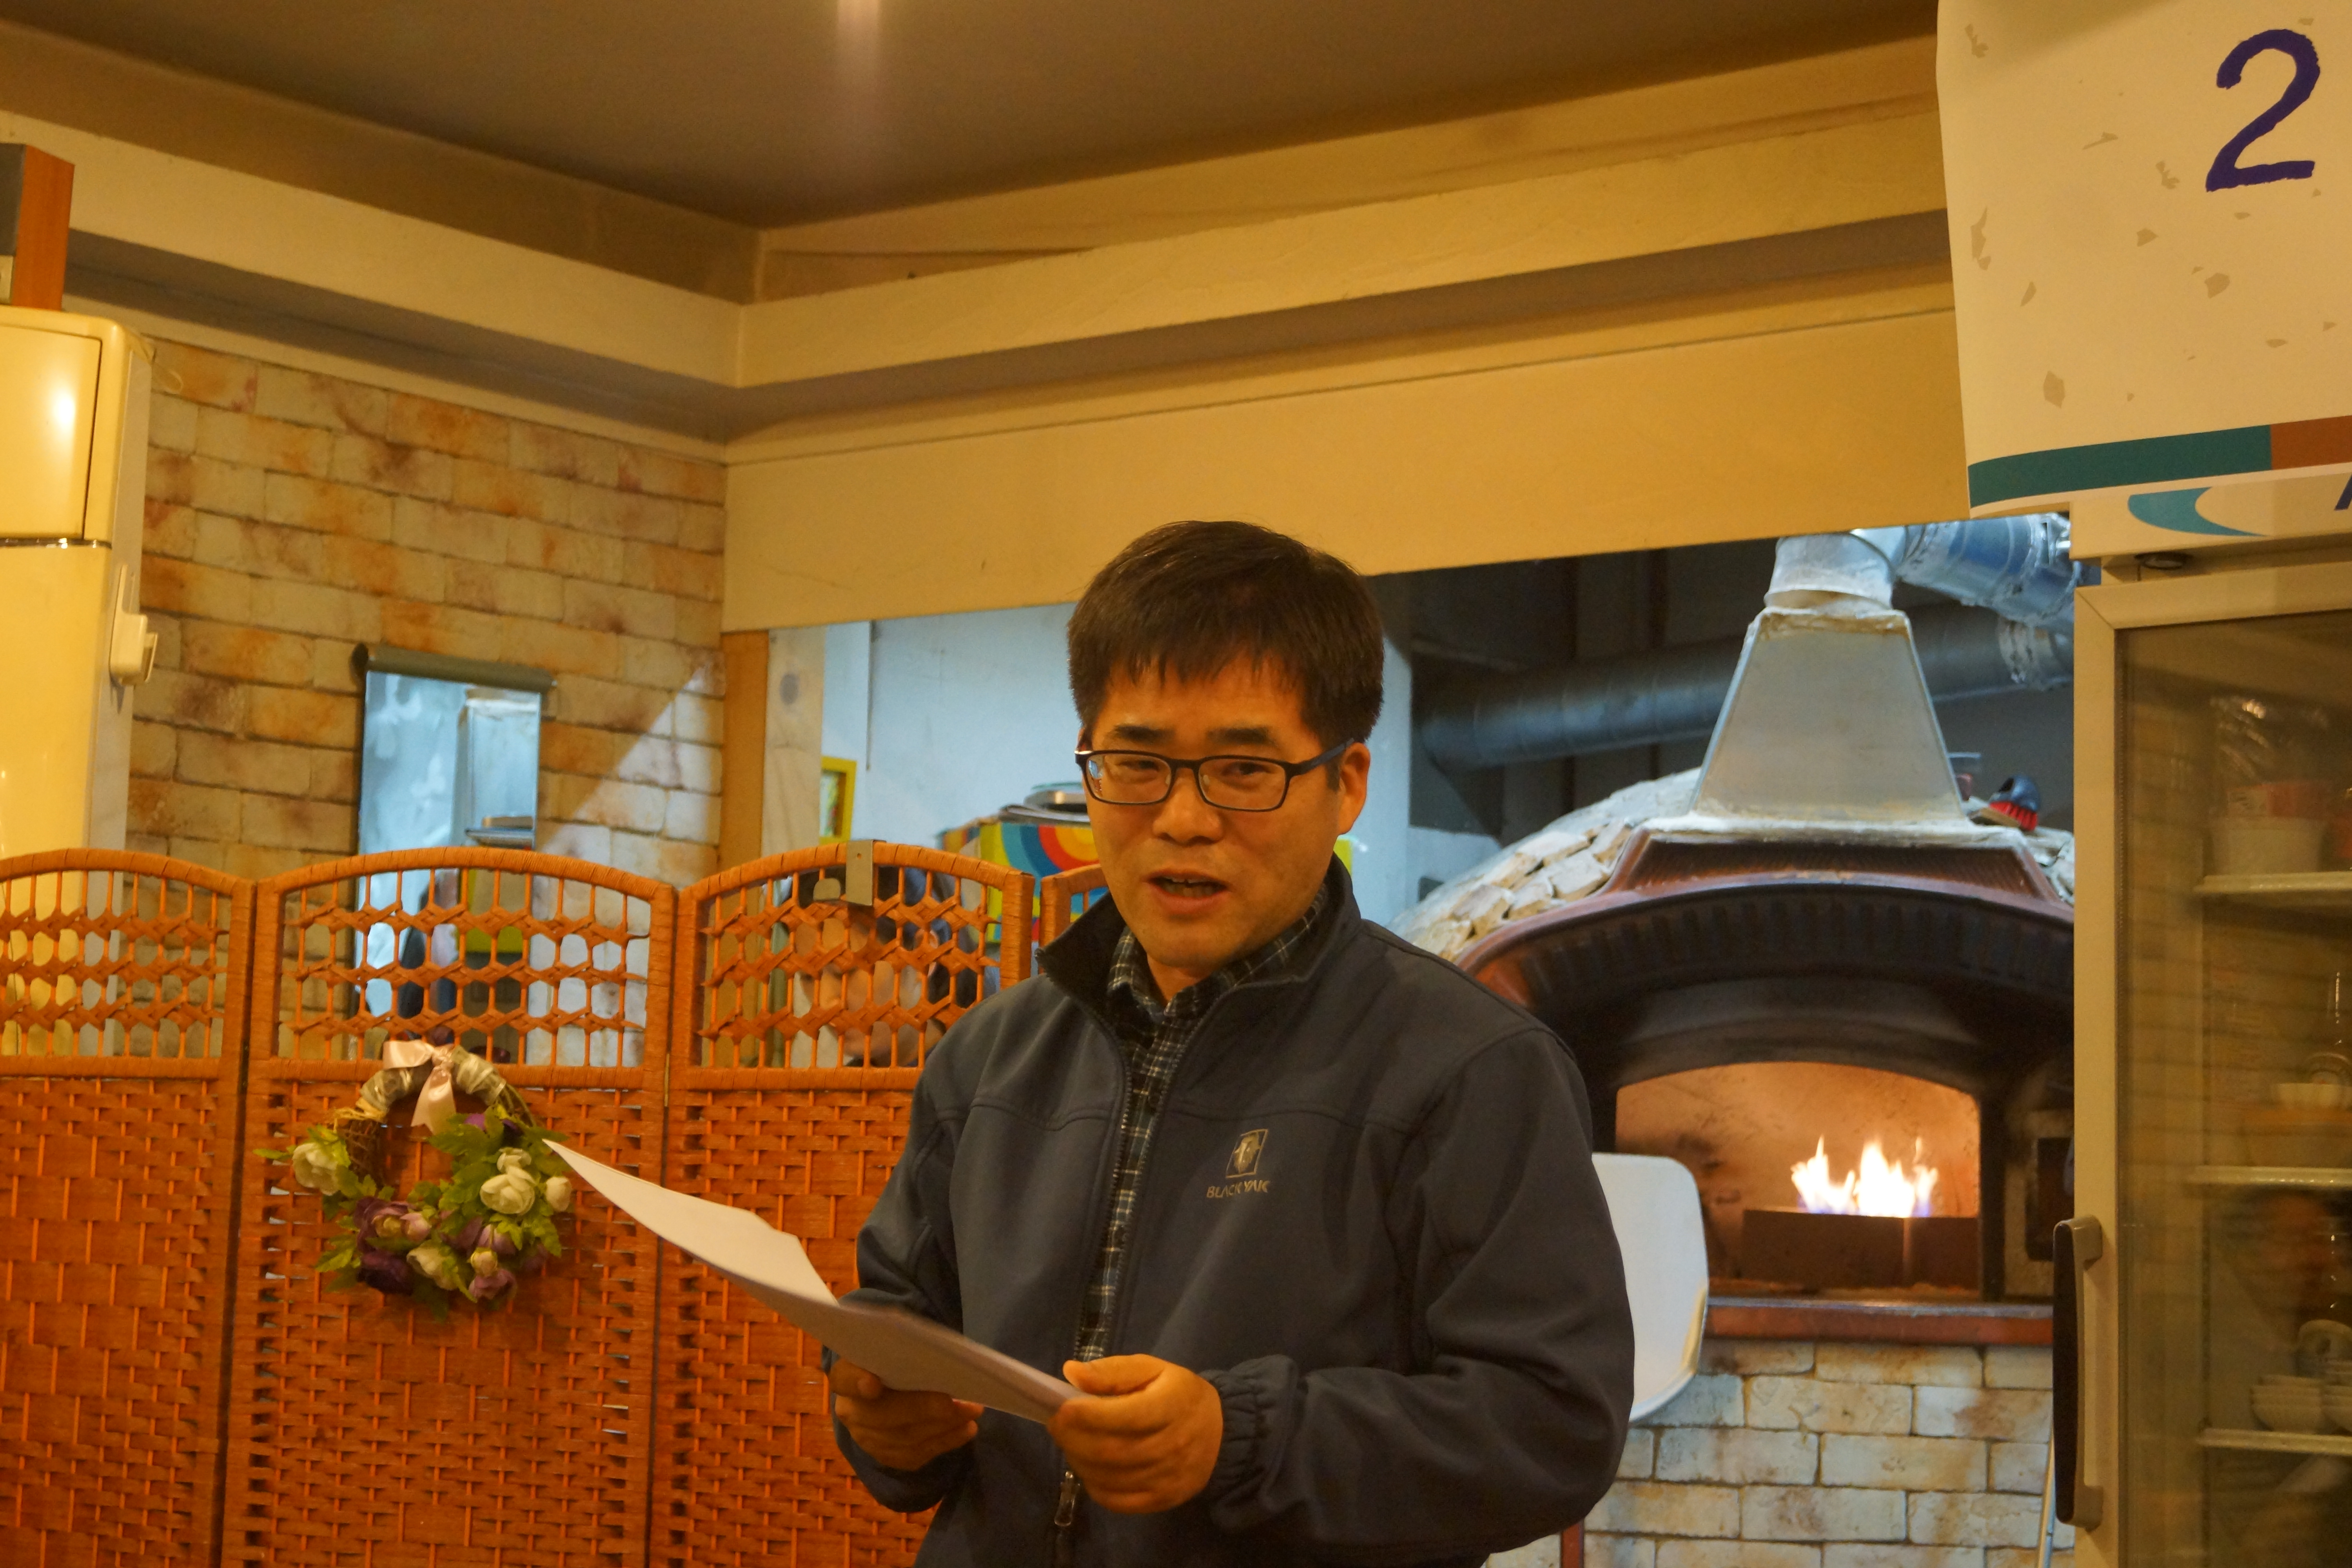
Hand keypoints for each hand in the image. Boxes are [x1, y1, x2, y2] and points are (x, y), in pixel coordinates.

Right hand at [828, 1357, 980, 1471]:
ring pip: (904, 1438)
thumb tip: (937, 1355)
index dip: (856, 1381)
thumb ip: (906, 1351)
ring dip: (943, 1426)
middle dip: (925, 1409)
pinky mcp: (886, 1457)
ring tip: (973, 1412)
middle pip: (883, 1415)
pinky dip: (944, 1442)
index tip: (873, 1384)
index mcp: (845, 1377)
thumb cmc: (897, 1363)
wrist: (890, 1393)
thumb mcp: (896, 1350)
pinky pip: (915, 1455)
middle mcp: (850, 1412)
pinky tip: (966, 1430)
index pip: (843, 1378)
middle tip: (959, 1401)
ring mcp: (866, 1439)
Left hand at [1048, 1355, 1222, 1513]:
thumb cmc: (1178, 1394)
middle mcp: (1173, 1446)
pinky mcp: (1162, 1500)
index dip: (1086, 1415)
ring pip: (1109, 1477)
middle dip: (1073, 1439)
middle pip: (1111, 1451)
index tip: (1061, 1408)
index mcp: (1172, 1406)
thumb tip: (1072, 1373)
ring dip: (1079, 1460)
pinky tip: (1089, 1466)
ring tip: (1071, 1443)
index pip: (1124, 1416)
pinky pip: (1117, 1501)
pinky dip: (1094, 1486)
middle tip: (1057, 1425)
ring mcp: (1168, 1478)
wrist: (1220, 1433)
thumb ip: (1113, 1371)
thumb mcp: (1152, 1369)